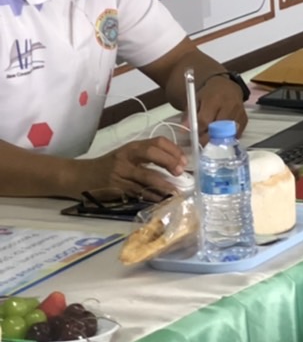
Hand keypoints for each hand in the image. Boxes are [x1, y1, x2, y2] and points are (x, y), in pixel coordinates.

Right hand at [71, 137, 185, 198]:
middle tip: (180, 173)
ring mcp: (119, 172)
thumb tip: (177, 167)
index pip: (157, 141)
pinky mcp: (115, 187)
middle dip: (169, 162)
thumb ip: (148, 159)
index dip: (173, 150)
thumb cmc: (108, 166)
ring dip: (163, 185)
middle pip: (151, 154)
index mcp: (132, 147)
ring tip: (175, 191)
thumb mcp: (127, 156)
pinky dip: (150, 196)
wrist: (80, 176)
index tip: (184, 161)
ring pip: (145, 176)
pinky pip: (136, 192)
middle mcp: (126, 156)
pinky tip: (160, 200)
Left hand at [195, 78, 247, 142]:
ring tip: (211, 140)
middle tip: (201, 142)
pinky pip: (237, 132)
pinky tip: (222, 136)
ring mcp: (238, 112)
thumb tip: (185, 129)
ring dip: (218, 139)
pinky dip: (229, 137)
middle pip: (217, 128)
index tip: (193, 138)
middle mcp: (229, 105)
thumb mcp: (196, 99)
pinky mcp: (244, 118)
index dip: (198, 131)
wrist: (227, 87)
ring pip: (228, 132)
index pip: (205, 120)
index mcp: (214, 99)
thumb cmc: (209, 94)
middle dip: (208, 138)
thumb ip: (190, 114)